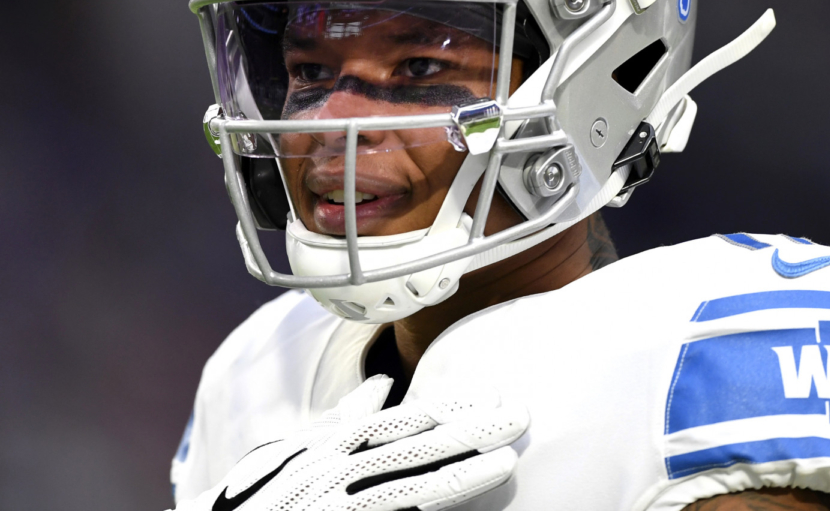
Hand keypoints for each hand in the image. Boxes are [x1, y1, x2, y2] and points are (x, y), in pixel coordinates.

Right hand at [175, 375, 527, 510]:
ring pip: (408, 489)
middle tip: (518, 416)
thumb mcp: (290, 453)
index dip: (449, 407)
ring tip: (506, 461)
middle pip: (412, 447)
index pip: (399, 419)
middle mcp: (328, 472)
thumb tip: (382, 386)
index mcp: (324, 446)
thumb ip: (340, 423)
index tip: (492, 395)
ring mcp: (328, 506)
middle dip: (469, 431)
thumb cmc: (255, 499)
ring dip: (461, 475)